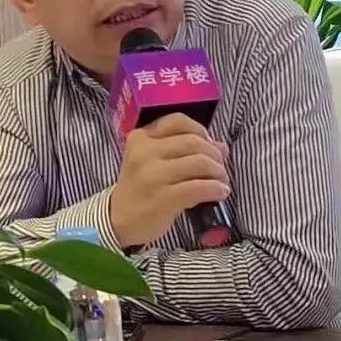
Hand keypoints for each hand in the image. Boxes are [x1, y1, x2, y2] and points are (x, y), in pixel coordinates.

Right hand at [110, 113, 229, 248]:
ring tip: (221, 181)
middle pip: (193, 142)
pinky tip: (220, 192)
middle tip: (220, 168)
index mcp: (141, 138)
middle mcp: (145, 152)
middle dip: (214, 155)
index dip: (200, 130)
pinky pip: (199, 187)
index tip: (209, 144)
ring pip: (199, 163)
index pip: (178, 121)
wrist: (119, 219)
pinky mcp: (162, 198)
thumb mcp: (154, 162)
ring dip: (218, 172)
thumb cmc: (140, 188)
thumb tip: (222, 147)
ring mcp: (153, 175)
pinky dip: (216, 189)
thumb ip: (184, 151)